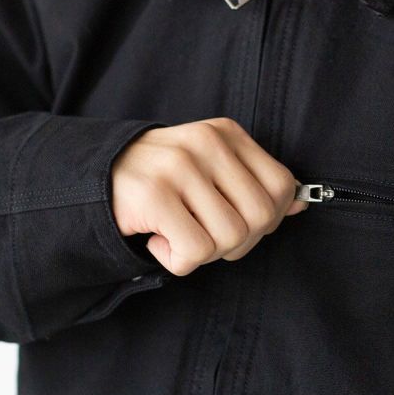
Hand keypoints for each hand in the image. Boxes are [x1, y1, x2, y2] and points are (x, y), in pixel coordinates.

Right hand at [110, 117, 308, 274]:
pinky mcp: (153, 195)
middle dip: (239, 241)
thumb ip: (256, 185)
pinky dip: (179, 261)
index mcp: (226, 133)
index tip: (242, 221)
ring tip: (180, 234)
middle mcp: (206, 143)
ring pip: (230, 237)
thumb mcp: (213, 170)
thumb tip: (301, 204)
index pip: (282, 185)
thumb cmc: (163, 181)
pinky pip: (195, 252)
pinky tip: (160, 240)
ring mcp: (179, 167)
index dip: (270, 217)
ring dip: (207, 252)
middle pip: (261, 217)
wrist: (92, 179)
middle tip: (207, 235)